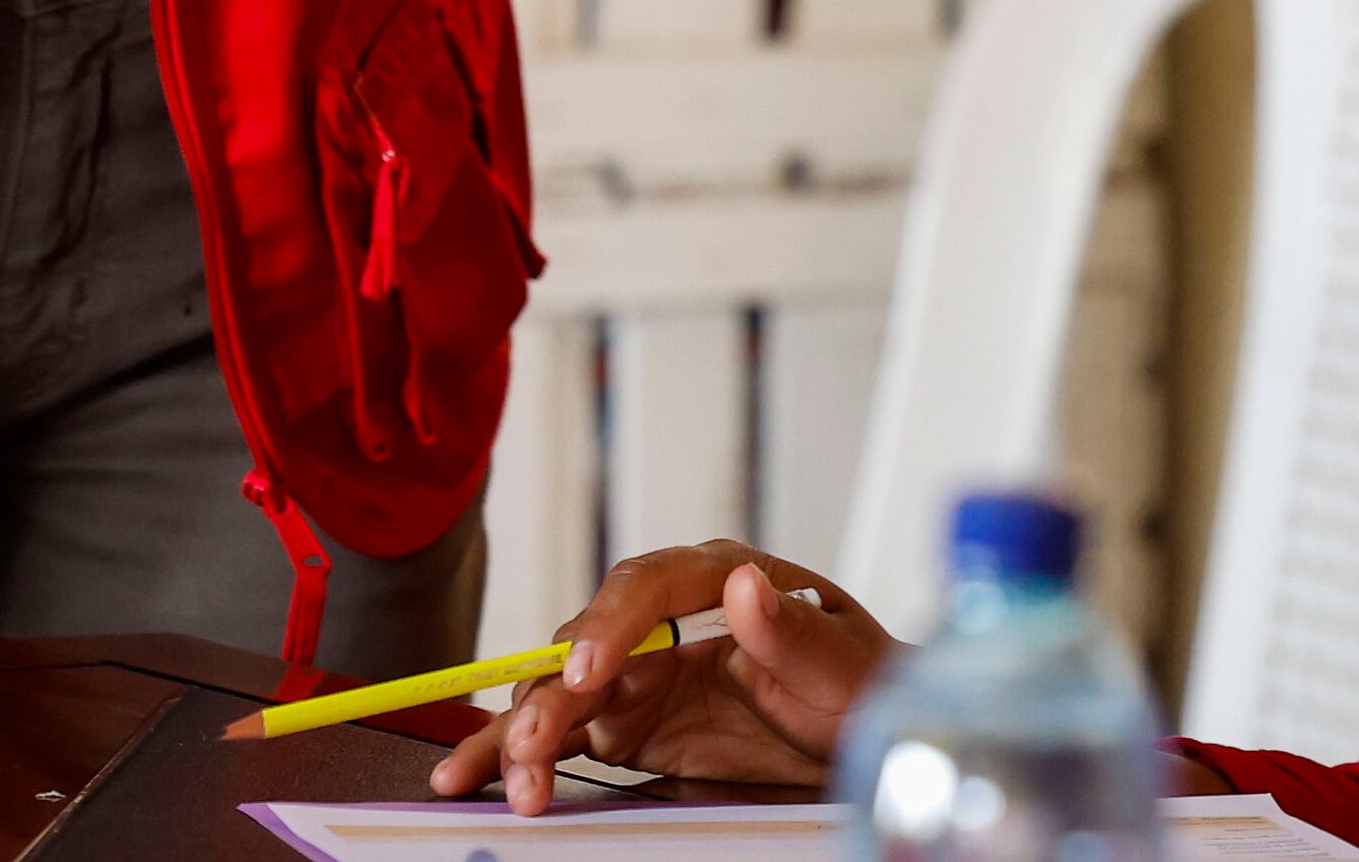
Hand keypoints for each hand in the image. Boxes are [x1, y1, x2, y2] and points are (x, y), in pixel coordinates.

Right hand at [428, 545, 894, 814]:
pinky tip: (485, 776)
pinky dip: (526, 752)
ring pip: (563, 688)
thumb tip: (743, 583)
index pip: (646, 588)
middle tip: (536, 744)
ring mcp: (641, 669)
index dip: (610, 626)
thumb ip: (793, 631)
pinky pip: (568, 731)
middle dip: (554, 693)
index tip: (590, 670)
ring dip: (529, 730)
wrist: (872, 733)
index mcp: (716, 578)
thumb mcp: (845, 664)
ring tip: (509, 780)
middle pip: (587, 641)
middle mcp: (664, 618)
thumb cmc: (866, 685)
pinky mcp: (631, 719)